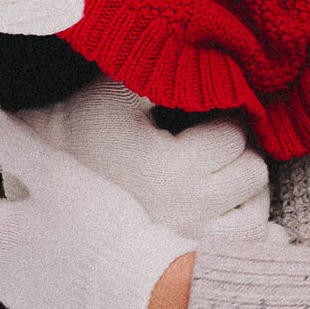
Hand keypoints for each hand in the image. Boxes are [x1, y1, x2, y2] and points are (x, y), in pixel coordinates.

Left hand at [0, 102, 196, 308]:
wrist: (139, 289)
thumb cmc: (98, 228)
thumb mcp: (55, 171)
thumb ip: (15, 141)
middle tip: (8, 179)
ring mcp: (19, 296)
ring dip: (6, 232)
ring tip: (33, 211)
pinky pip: (23, 278)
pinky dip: (28, 257)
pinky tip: (56, 246)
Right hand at [18, 79, 268, 236]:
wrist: (54, 172)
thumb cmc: (89, 123)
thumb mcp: (122, 88)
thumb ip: (169, 69)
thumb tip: (214, 54)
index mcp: (169, 168)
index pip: (233, 137)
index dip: (227, 114)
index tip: (209, 109)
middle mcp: (185, 209)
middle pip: (252, 173)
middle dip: (240, 148)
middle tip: (217, 135)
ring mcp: (188, 238)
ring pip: (255, 212)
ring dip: (246, 185)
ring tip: (222, 166)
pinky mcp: (186, 254)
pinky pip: (242, 245)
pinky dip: (242, 219)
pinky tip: (223, 199)